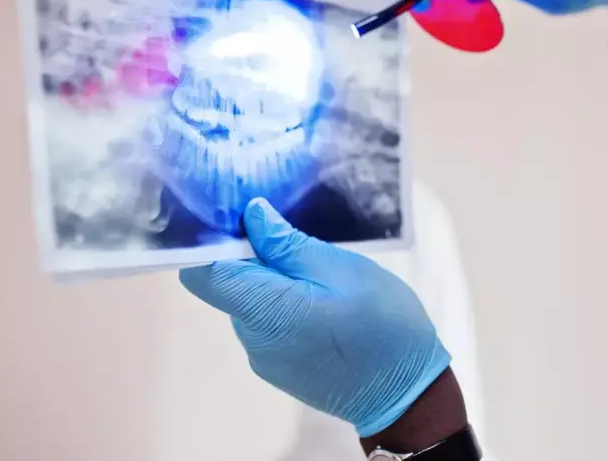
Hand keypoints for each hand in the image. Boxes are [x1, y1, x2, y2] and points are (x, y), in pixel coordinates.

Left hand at [179, 198, 450, 437]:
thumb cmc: (384, 327)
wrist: (406, 394)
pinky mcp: (278, 366)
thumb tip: (251, 216)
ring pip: (251, 300)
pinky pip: (268, 322)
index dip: (209, 239)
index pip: (201, 271)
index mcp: (265, 311)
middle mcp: (253, 338)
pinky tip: (323, 297)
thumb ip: (290, 245)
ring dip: (274, 278)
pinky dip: (285, 302)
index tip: (236, 212)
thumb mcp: (344, 270)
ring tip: (319, 268)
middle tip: (294, 230)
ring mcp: (264, 356)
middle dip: (253, 253)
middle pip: (228, 283)